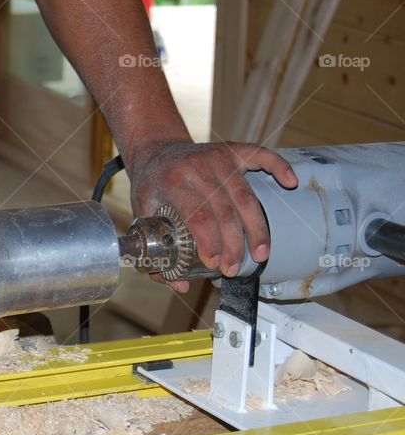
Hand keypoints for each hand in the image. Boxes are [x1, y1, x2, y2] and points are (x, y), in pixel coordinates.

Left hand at [127, 140, 297, 292]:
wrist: (154, 150)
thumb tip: (178, 284)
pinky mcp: (231, 150)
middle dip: (234, 244)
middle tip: (234, 268)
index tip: (216, 264)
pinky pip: (260, 155)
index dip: (211, 242)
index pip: (198, 215)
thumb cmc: (151, 185)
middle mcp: (196, 167)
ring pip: (244, 194)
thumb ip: (155, 248)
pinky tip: (290, 183)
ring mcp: (216, 156)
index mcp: (172, 182)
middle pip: (225, 210)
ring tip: (261, 253)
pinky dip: (278, 166)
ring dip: (256, 227)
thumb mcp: (143, 213)